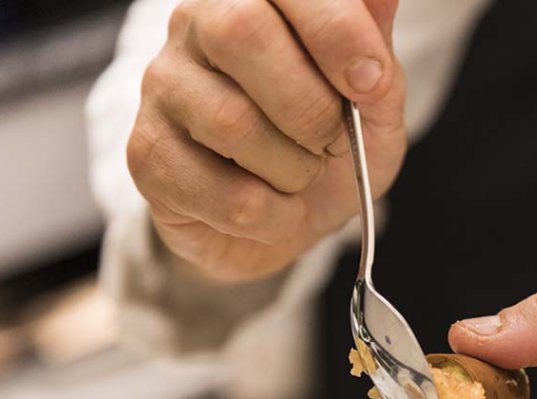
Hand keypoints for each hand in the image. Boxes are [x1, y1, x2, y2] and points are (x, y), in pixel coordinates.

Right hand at [128, 0, 405, 281]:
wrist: (288, 221)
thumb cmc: (328, 145)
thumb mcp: (375, 98)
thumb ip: (375, 45)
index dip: (337, 30)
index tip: (372, 81)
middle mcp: (194, 26)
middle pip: (240, 33)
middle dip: (313, 104)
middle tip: (334, 140)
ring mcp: (162, 88)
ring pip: (232, 121)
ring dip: (295, 168)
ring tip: (301, 176)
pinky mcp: (149, 156)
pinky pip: (227, 194)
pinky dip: (273, 216)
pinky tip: (272, 209)